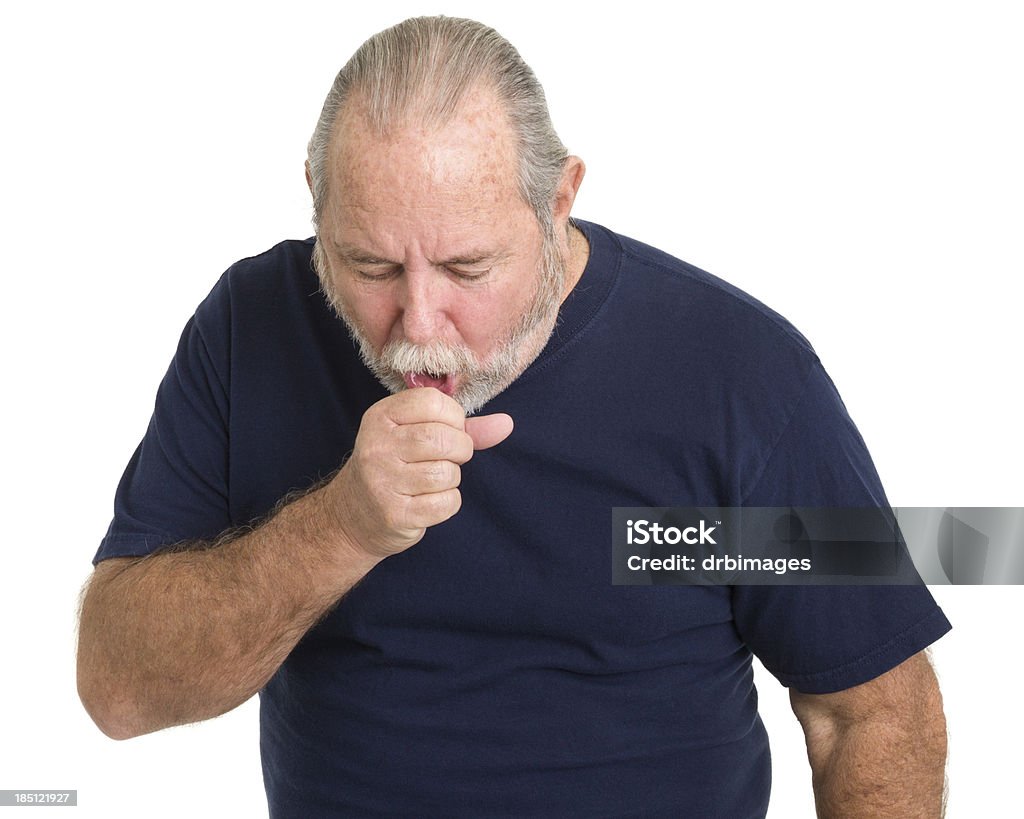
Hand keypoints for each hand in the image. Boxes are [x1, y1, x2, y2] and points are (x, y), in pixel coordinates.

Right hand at [323, 388, 512, 558]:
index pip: (432, 402)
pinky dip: (448, 502)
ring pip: (445, 473)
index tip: (449, 430)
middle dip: (460, 449)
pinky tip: (430, 501)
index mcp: (381, 417)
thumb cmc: (394, 466)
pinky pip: (445, 503)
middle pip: (442, 439)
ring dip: (452, 478)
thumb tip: (506, 424)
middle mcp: (376, 446)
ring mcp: (381, 481)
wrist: (352, 514)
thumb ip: (462, 427)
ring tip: (434, 480)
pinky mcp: (393, 514)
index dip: (454, 418)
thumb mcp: (416, 435)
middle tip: (450, 458)